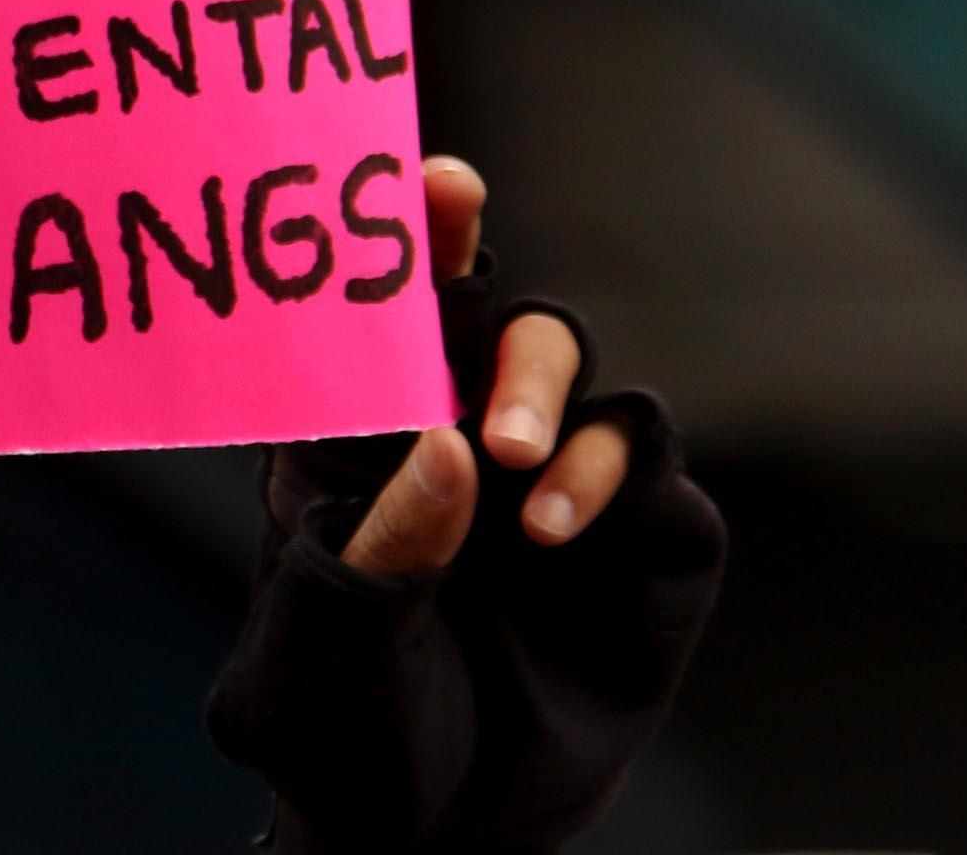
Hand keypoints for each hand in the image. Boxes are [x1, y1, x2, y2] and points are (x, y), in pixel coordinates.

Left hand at [206, 154, 725, 852]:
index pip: (371, 314)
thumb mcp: (327, 660)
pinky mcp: (639, 530)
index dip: (399, 237)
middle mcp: (453, 430)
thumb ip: (374, 556)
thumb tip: (442, 445)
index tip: (422, 176)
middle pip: (474, 304)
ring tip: (509, 463)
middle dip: (471, 264)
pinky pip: (639, 451)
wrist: (448, 837)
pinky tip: (556, 526)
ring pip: (560, 357)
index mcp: (357, 437)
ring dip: (536, 383)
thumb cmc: (349, 735)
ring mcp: (548, 472)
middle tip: (456, 246)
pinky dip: (604, 466)